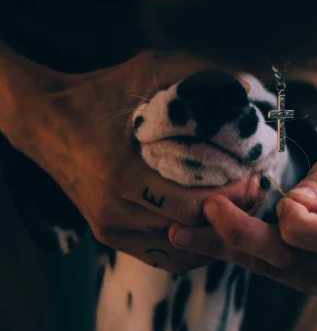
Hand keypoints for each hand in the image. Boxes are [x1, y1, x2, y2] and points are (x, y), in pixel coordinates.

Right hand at [1, 47, 261, 270]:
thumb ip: (195, 73)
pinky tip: (210, 227)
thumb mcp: (145, 72)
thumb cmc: (101, 93)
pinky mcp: (109, 236)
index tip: (255, 178)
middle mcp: (114, 208)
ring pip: (179, 250)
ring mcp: (110, 227)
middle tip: (255, 194)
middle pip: (189, 229)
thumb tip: (247, 87)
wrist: (47, 122)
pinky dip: (192, 248)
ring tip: (239, 210)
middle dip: (229, 214)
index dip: (232, 196)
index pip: (192, 204)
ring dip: (214, 234)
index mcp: (121, 172)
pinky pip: (163, 258)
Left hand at [168, 150, 316, 295]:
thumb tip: (290, 205)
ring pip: (276, 271)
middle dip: (240, 238)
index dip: (298, 223)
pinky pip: (276, 275)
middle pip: (293, 259)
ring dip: (227, 251)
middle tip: (200, 216)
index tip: (275, 198)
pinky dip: (241, 258)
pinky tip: (208, 244)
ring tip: (183, 234)